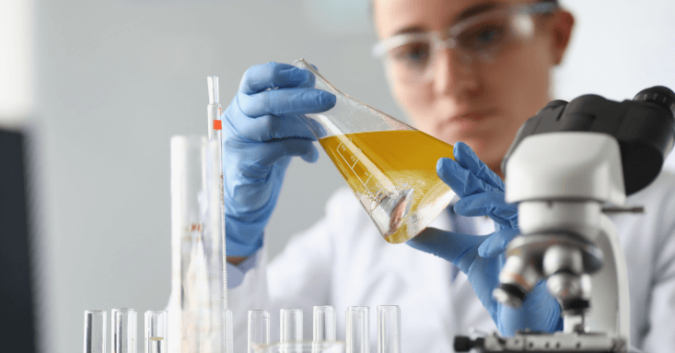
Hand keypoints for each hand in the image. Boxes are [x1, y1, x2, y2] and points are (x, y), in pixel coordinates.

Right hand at [223, 62, 335, 256]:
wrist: (248, 196)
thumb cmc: (265, 156)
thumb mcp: (279, 126)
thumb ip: (291, 103)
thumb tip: (314, 73)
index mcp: (243, 103)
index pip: (253, 78)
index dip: (279, 73)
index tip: (306, 76)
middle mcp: (236, 118)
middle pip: (267, 100)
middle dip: (301, 99)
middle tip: (328, 101)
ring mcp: (237, 141)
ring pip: (272, 125)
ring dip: (303, 128)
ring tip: (319, 134)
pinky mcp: (245, 164)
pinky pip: (277, 150)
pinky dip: (300, 148)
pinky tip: (310, 155)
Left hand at [407, 142, 561, 335]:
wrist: (522, 313)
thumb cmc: (503, 279)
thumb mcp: (463, 256)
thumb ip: (439, 241)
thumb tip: (409, 231)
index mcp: (499, 216)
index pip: (485, 186)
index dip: (472, 167)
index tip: (456, 150)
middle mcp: (514, 221)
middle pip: (493, 190)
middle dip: (470, 175)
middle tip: (445, 165)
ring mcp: (527, 237)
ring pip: (511, 209)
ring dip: (486, 203)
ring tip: (462, 205)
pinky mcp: (536, 257)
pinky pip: (521, 244)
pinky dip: (503, 243)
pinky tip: (486, 248)